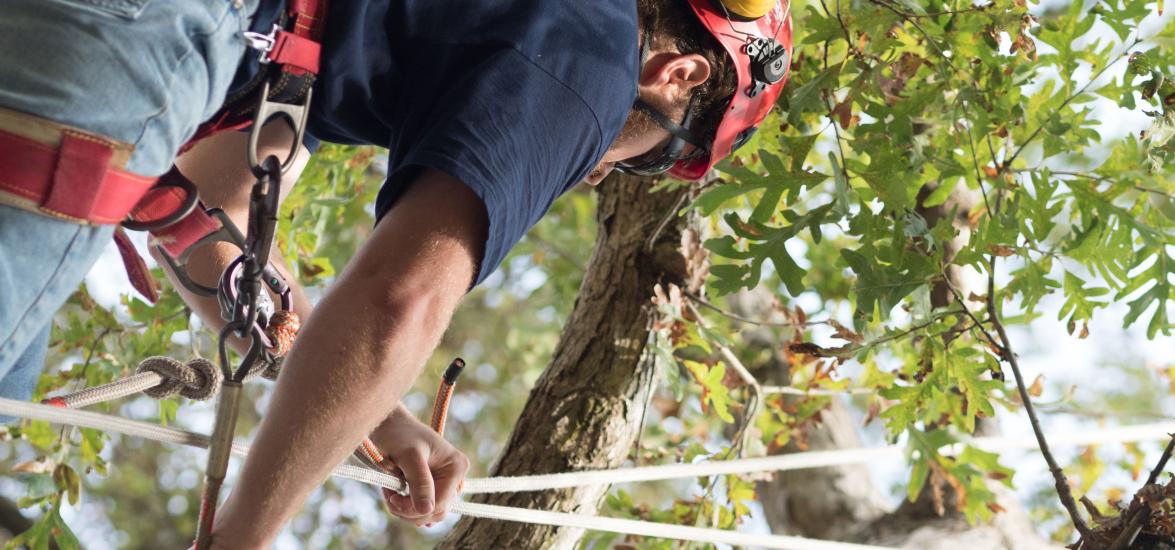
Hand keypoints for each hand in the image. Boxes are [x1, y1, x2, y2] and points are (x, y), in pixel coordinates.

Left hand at [370, 405, 468, 525]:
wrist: (388, 424)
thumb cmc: (399, 434)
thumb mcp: (409, 456)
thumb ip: (420, 482)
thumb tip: (426, 510)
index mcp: (456, 467)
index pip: (440, 503)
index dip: (415, 509)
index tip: (392, 499)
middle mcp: (455, 477)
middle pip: (436, 511)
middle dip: (410, 510)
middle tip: (389, 499)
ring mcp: (444, 482)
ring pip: (428, 512)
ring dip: (406, 509)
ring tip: (389, 493)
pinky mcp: (433, 486)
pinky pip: (423, 507)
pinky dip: (406, 506)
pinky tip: (394, 495)